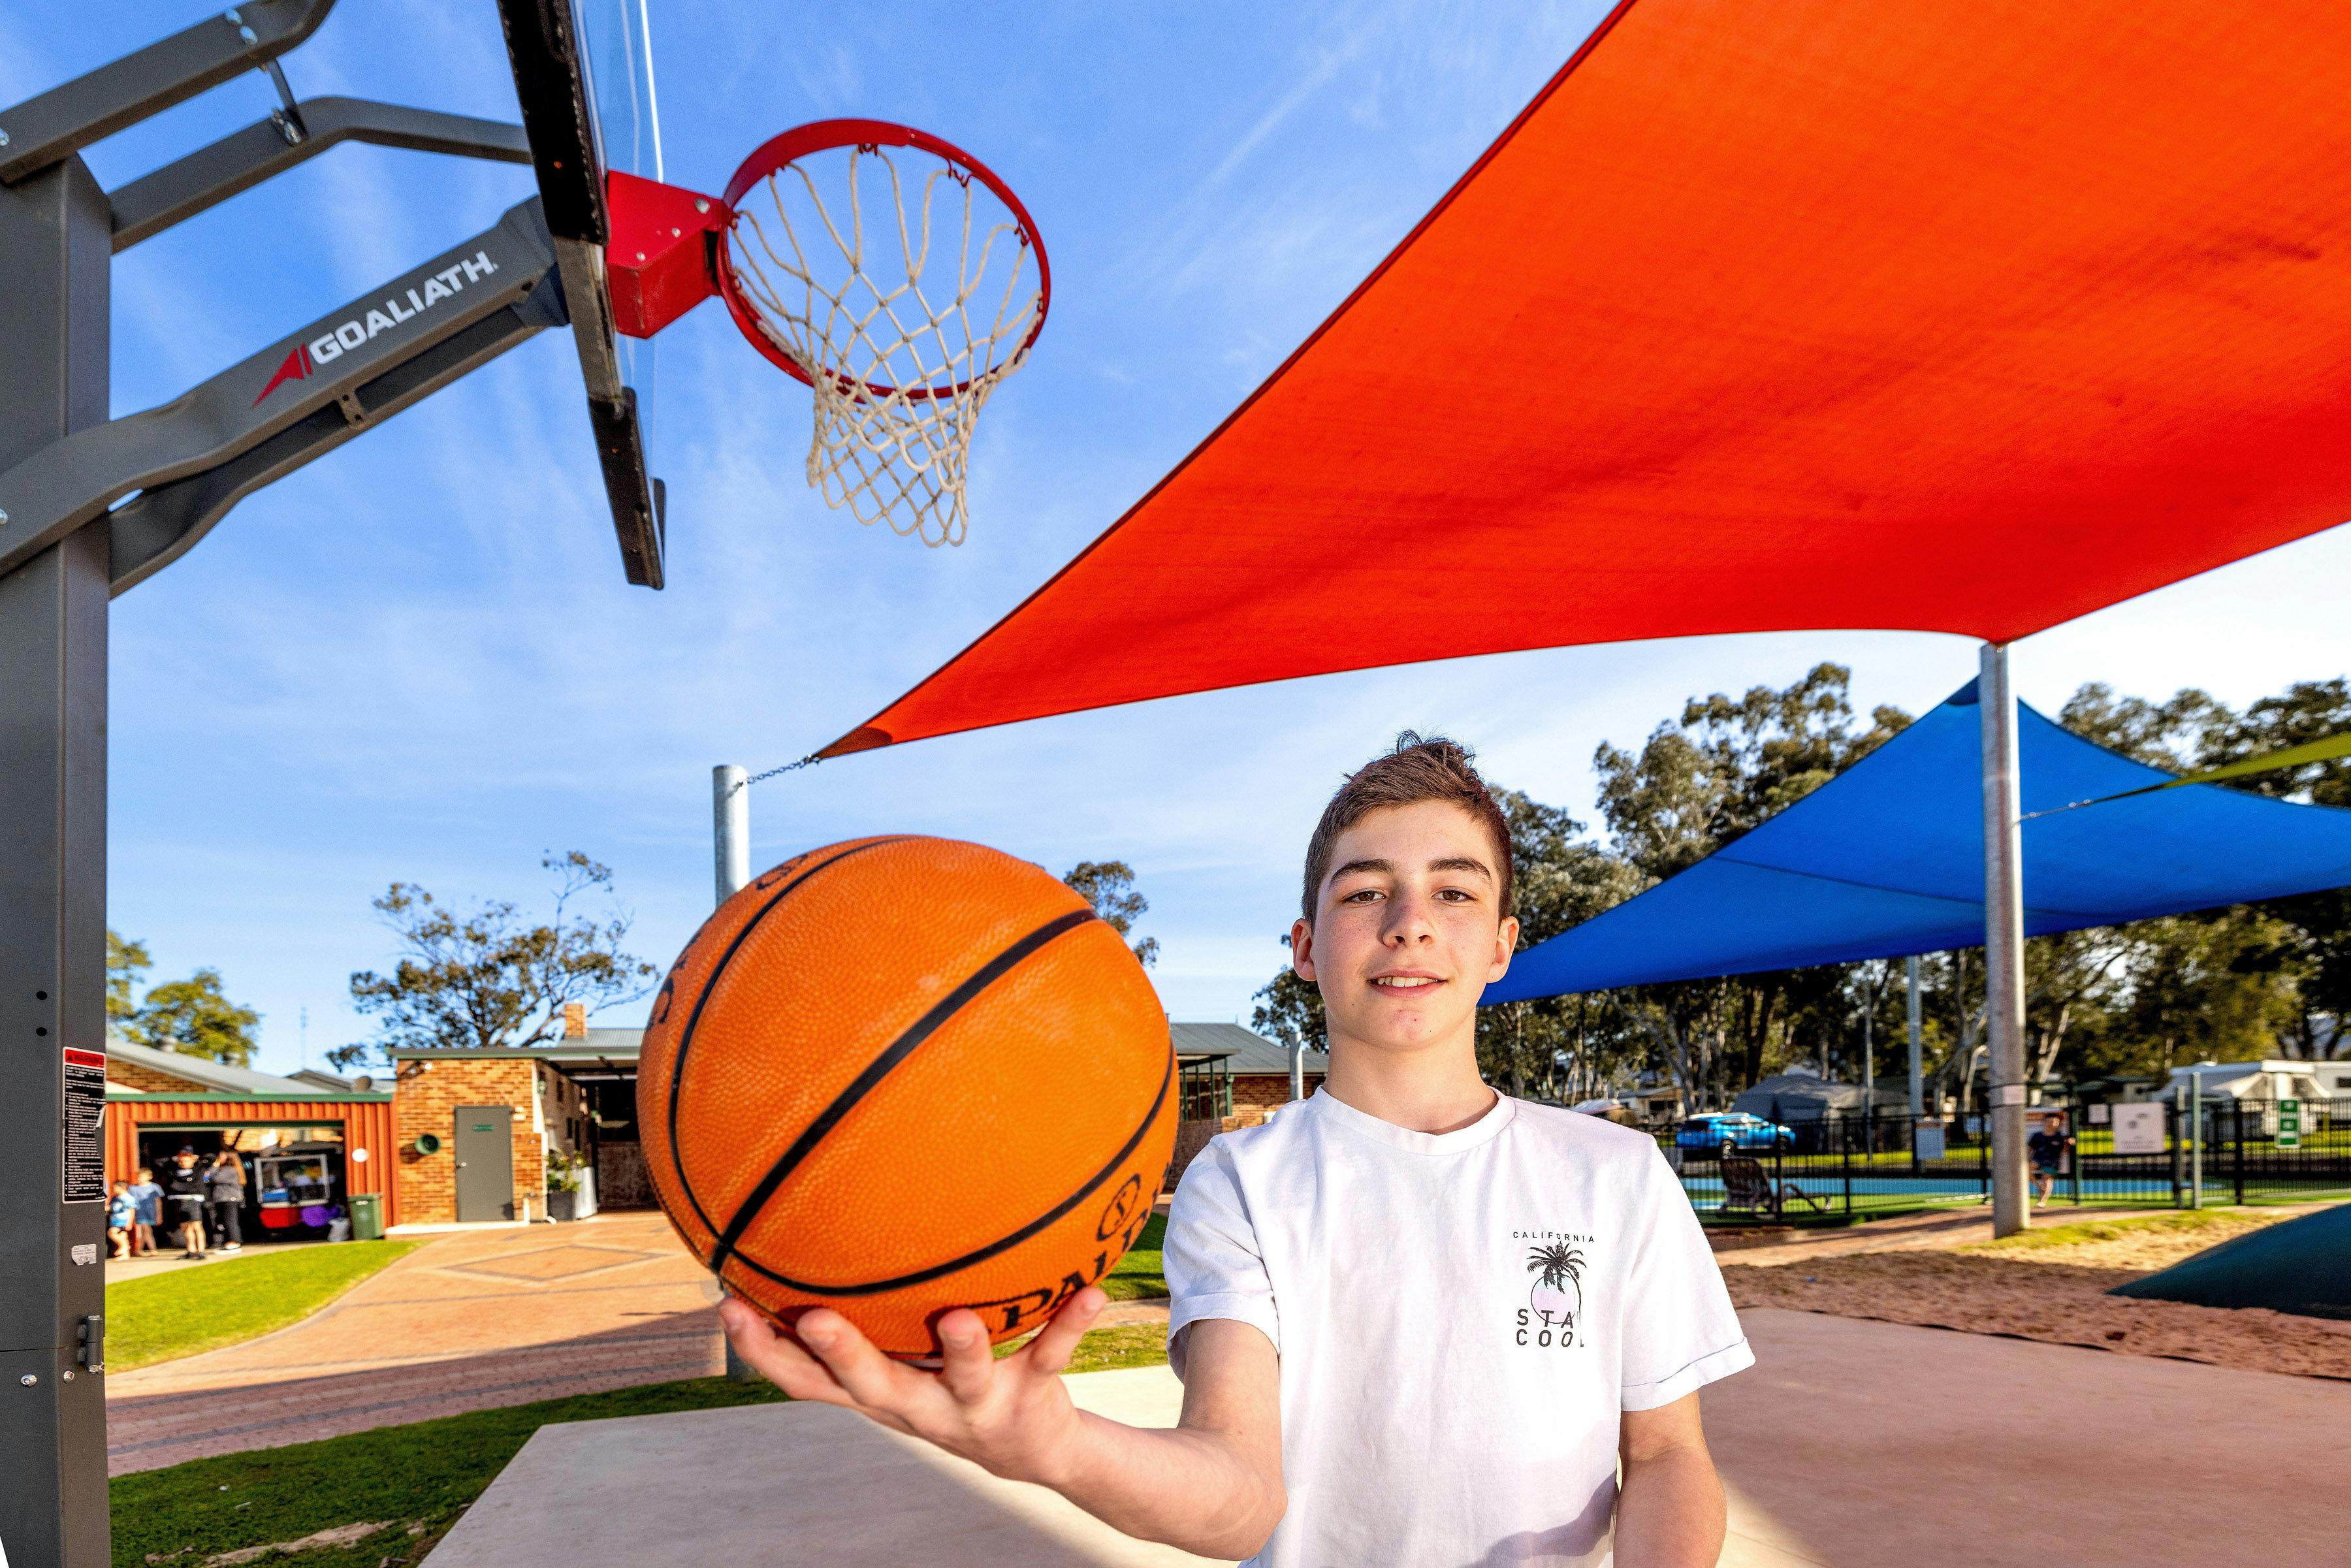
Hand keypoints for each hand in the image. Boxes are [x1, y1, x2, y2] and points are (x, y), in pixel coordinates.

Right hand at [718, 1288, 1108, 1488]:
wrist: (1035, 1449)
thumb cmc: (948, 1382)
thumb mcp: (901, 1358)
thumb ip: (864, 1313)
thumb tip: (809, 1220)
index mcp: (880, 1392)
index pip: (806, 1380)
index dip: (764, 1350)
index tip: (727, 1305)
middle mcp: (919, 1405)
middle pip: (870, 1387)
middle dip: (842, 1354)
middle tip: (817, 1316)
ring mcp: (976, 1405)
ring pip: (963, 1378)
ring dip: (961, 1350)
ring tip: (958, 1317)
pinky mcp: (1032, 1394)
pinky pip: (1052, 1354)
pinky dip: (1070, 1323)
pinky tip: (1092, 1291)